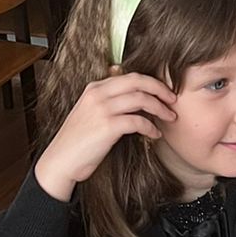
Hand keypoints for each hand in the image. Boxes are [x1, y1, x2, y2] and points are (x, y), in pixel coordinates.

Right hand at [34, 69, 178, 200]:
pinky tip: (155, 134)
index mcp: (95, 88)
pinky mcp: (107, 126)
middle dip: (160, 89)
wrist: (61, 160)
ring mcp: (102, 109)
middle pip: (138, 81)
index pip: (130, 76)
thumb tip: (130, 92)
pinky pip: (138, 121)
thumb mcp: (90, 112)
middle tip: (173, 100)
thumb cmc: (78, 141)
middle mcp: (98, 94)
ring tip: (170, 118)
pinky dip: (151, 127)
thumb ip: (108, 99)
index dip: (152, 82)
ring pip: (141, 99)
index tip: (165, 92)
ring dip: (160, 108)